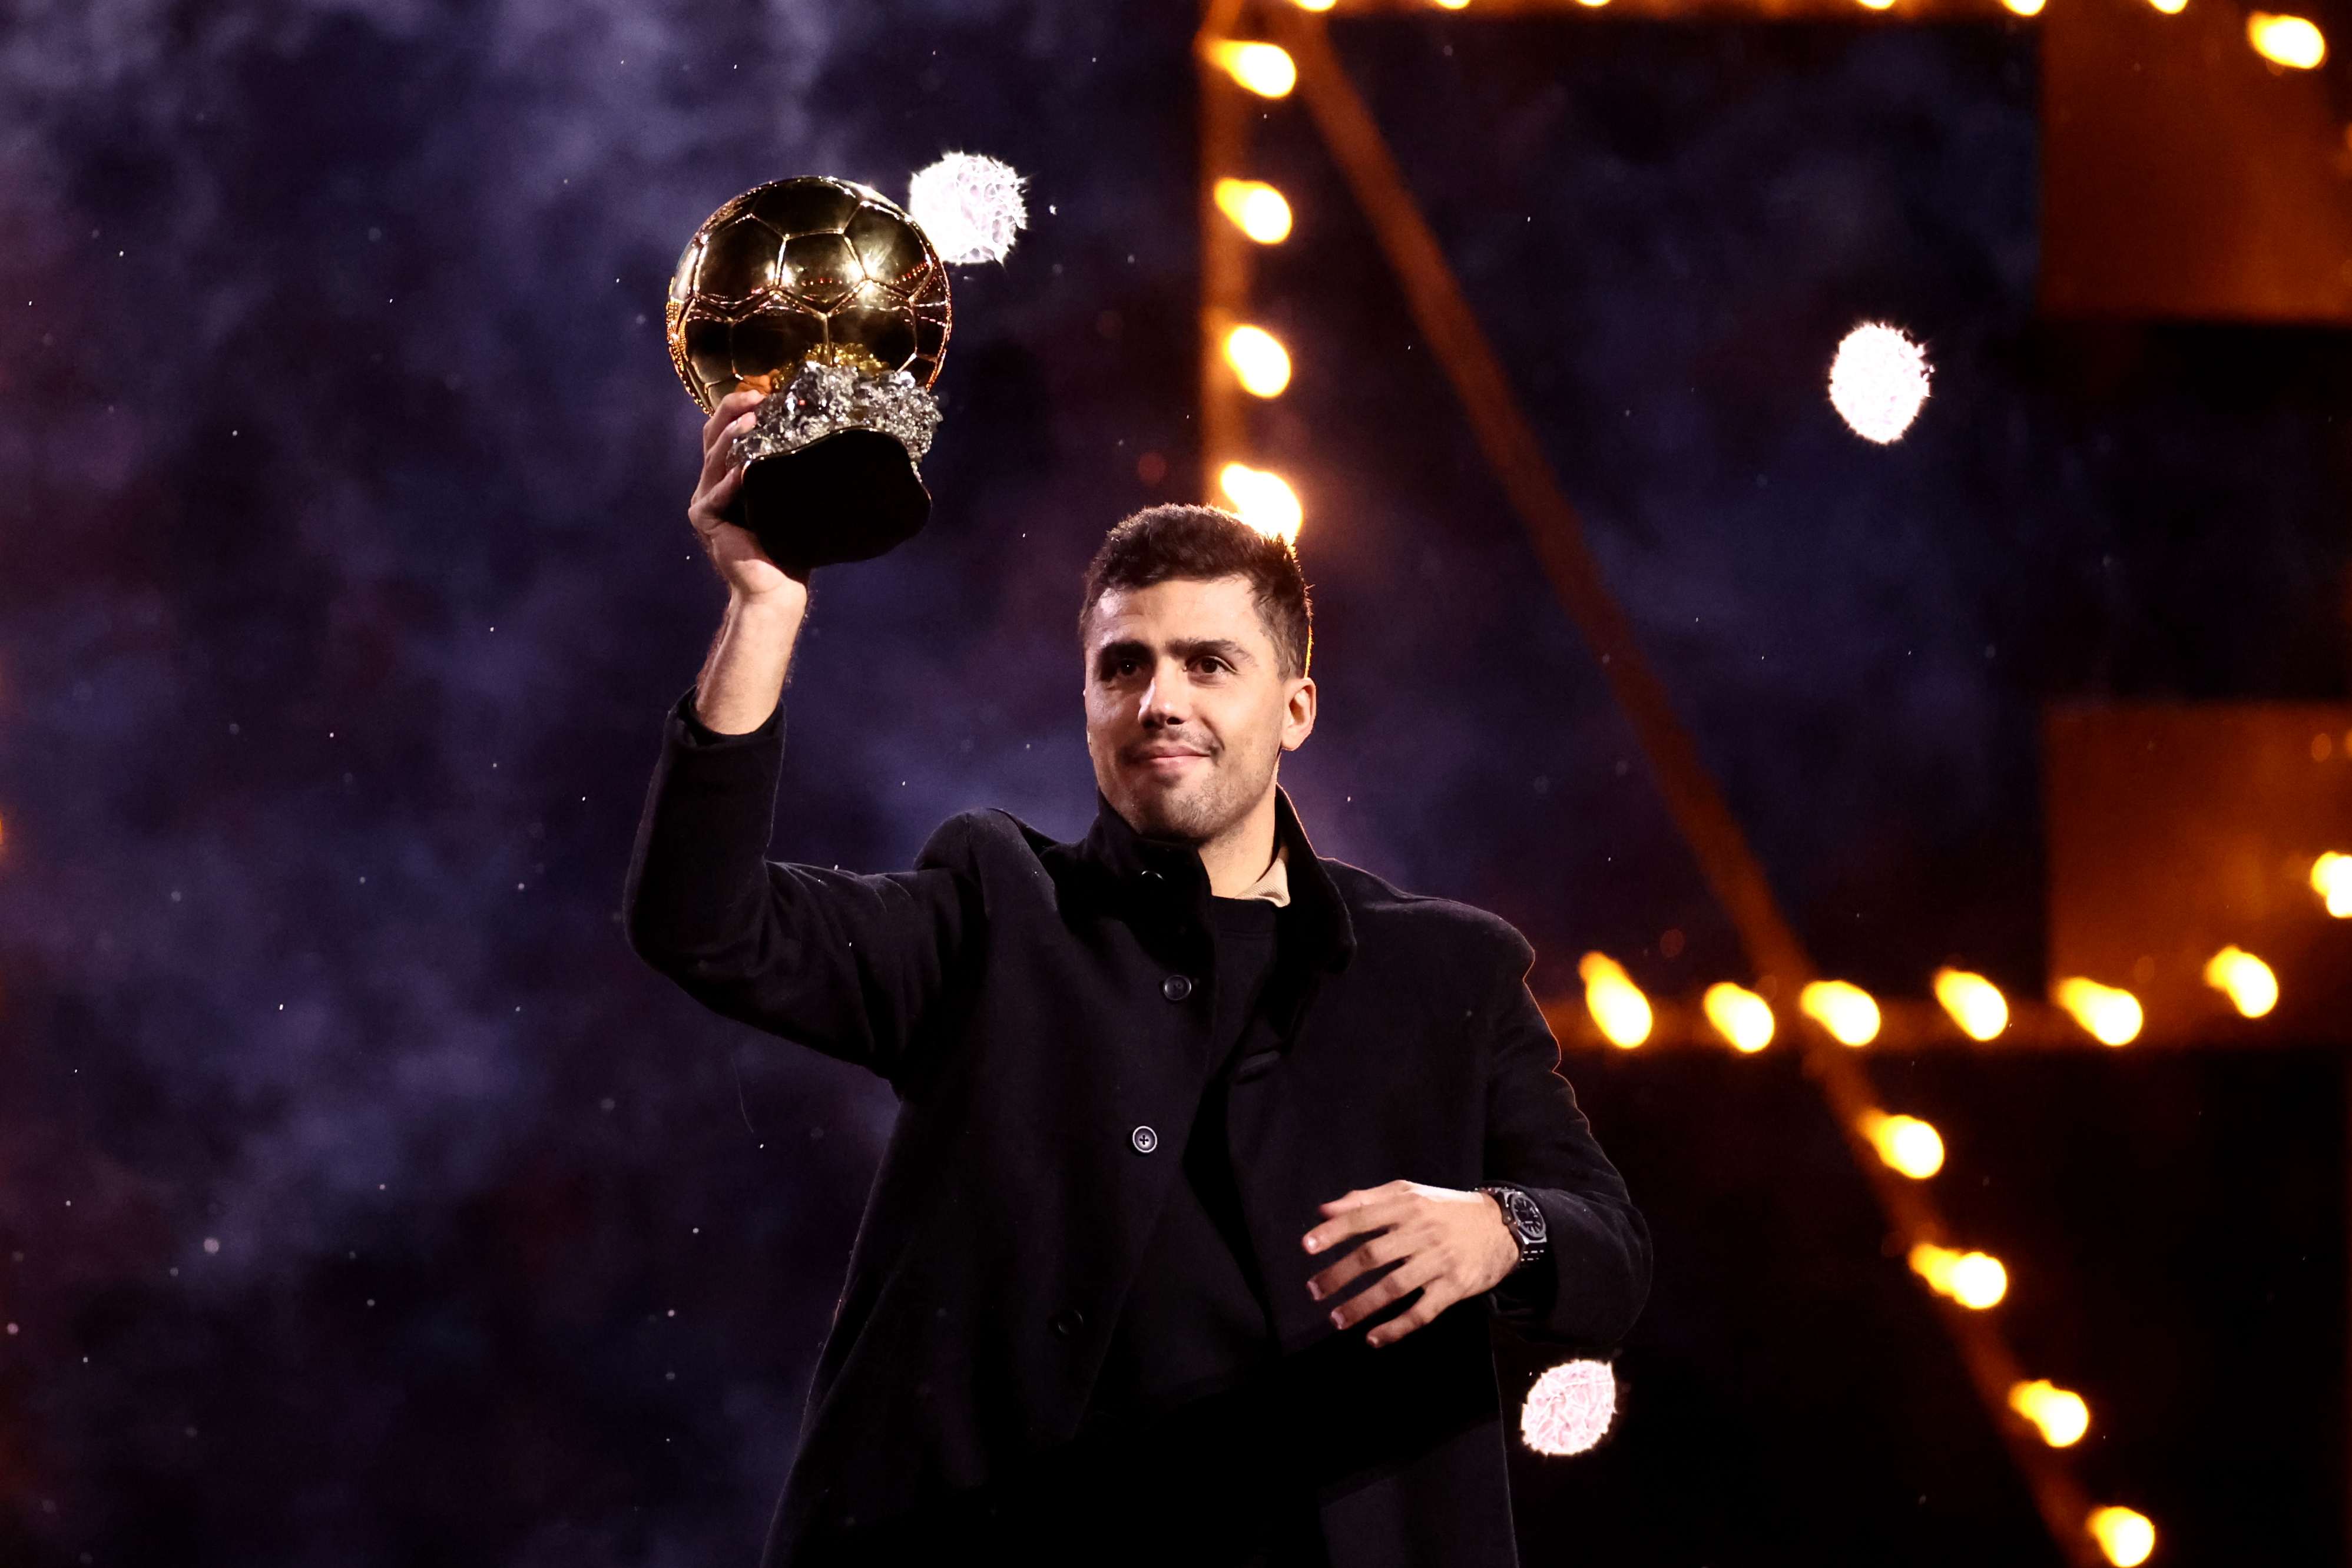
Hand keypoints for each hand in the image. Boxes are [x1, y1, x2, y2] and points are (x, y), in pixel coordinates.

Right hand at [689, 389, 803, 607]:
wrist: (777, 587)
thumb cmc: (790, 545)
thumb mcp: (794, 499)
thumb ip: (797, 470)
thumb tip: (831, 435)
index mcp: (732, 474)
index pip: (730, 430)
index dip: (742, 406)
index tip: (767, 389)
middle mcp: (714, 483)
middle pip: (714, 435)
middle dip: (732, 410)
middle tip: (755, 395)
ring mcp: (706, 500)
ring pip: (713, 459)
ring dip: (731, 437)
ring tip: (750, 420)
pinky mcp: (705, 520)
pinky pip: (715, 496)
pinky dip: (729, 483)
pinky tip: (742, 473)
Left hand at [1301, 1180, 1520, 1347]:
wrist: (1503, 1226)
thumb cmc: (1446, 1209)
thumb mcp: (1410, 1193)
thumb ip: (1367, 1199)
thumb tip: (1324, 1210)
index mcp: (1408, 1206)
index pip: (1363, 1218)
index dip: (1333, 1233)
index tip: (1307, 1247)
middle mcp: (1422, 1233)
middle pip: (1373, 1255)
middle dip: (1339, 1275)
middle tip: (1314, 1291)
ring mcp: (1439, 1262)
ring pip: (1393, 1287)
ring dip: (1362, 1305)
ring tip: (1337, 1319)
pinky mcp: (1454, 1288)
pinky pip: (1422, 1313)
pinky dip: (1397, 1328)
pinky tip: (1374, 1338)